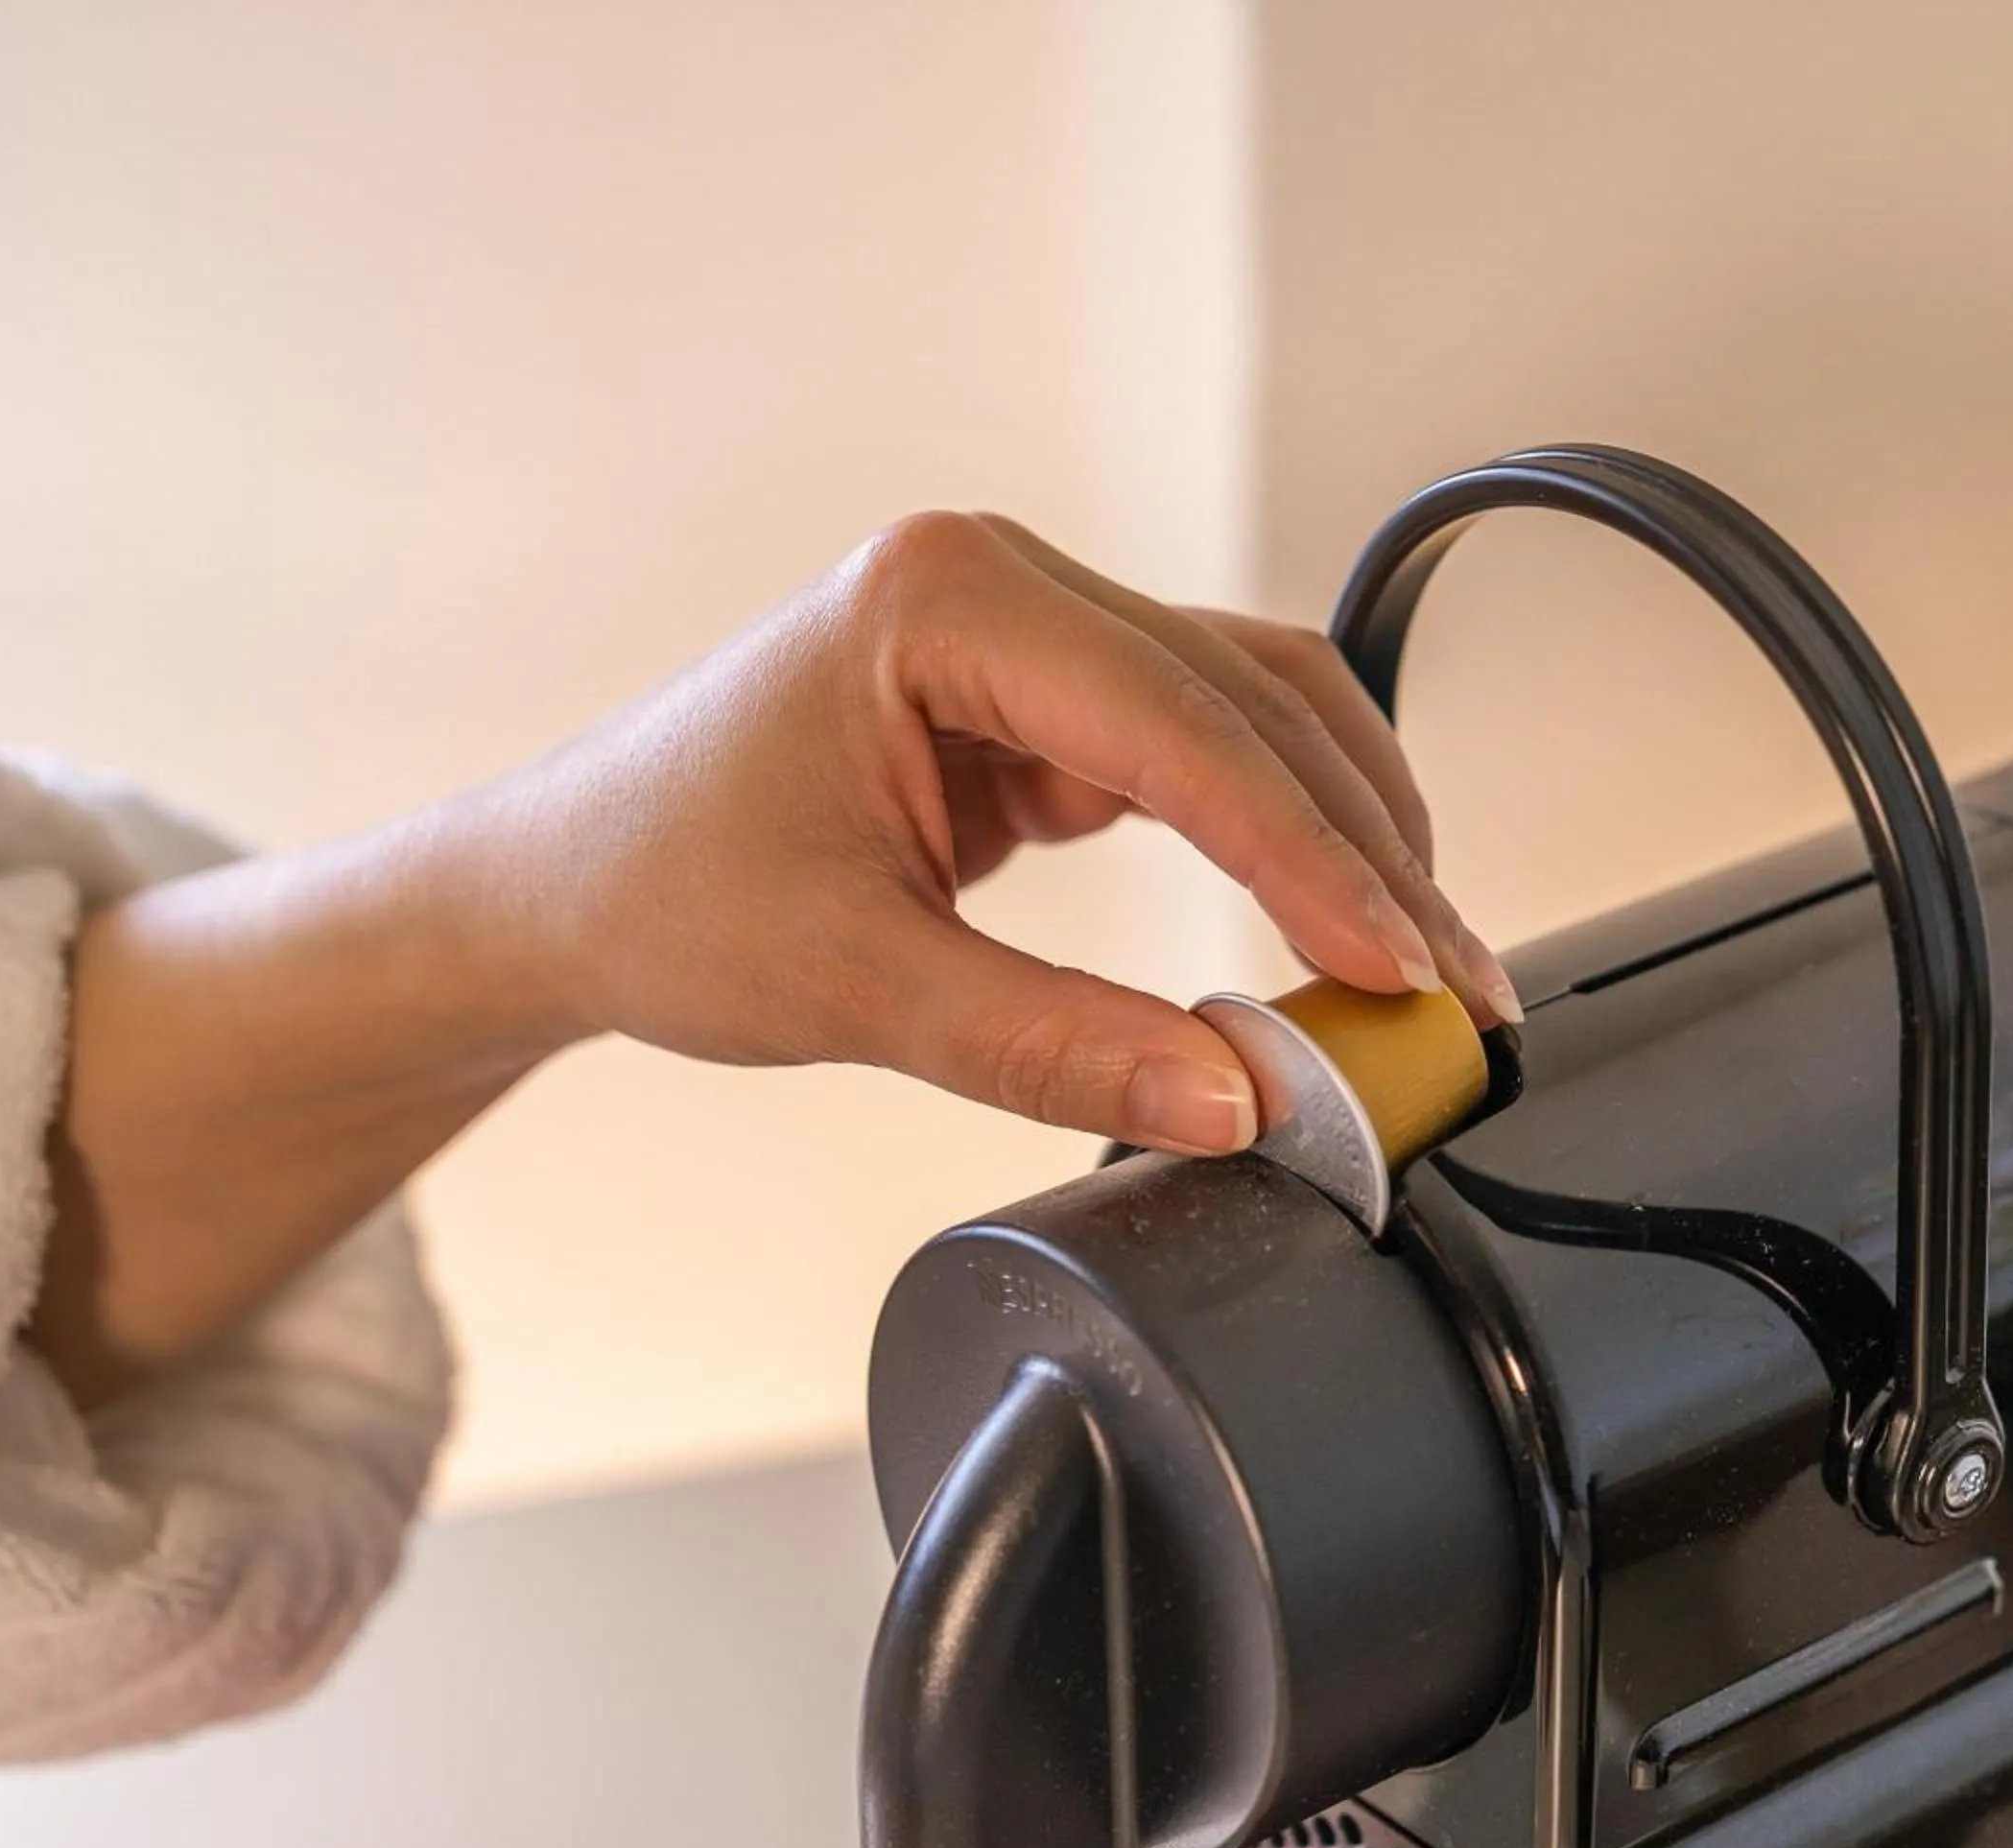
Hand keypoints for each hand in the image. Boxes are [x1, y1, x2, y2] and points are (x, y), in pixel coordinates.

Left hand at [504, 511, 1515, 1152]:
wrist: (561, 887)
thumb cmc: (661, 896)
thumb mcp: (855, 986)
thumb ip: (1051, 1041)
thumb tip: (1234, 1096)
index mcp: (944, 601)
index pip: (1182, 725)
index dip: (1308, 856)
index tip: (1398, 965)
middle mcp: (1005, 586)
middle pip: (1254, 698)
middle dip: (1365, 847)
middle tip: (1451, 985)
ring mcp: (1033, 636)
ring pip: (1256, 711)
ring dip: (1347, 831)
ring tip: (1423, 961)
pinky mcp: (1044, 702)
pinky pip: (1206, 751)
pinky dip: (1282, 836)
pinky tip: (1334, 923)